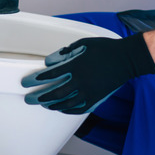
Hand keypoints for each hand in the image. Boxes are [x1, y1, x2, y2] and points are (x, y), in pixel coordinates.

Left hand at [21, 35, 154, 114]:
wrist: (127, 59)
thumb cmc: (105, 49)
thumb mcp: (83, 44)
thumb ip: (66, 52)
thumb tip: (51, 61)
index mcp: (76, 66)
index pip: (51, 75)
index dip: (37, 79)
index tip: (27, 82)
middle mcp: (80, 81)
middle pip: (54, 92)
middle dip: (39, 96)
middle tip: (29, 98)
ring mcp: (89, 92)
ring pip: (65, 103)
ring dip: (51, 105)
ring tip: (43, 105)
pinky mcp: (96, 98)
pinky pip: (79, 108)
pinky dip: (68, 110)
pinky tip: (60, 109)